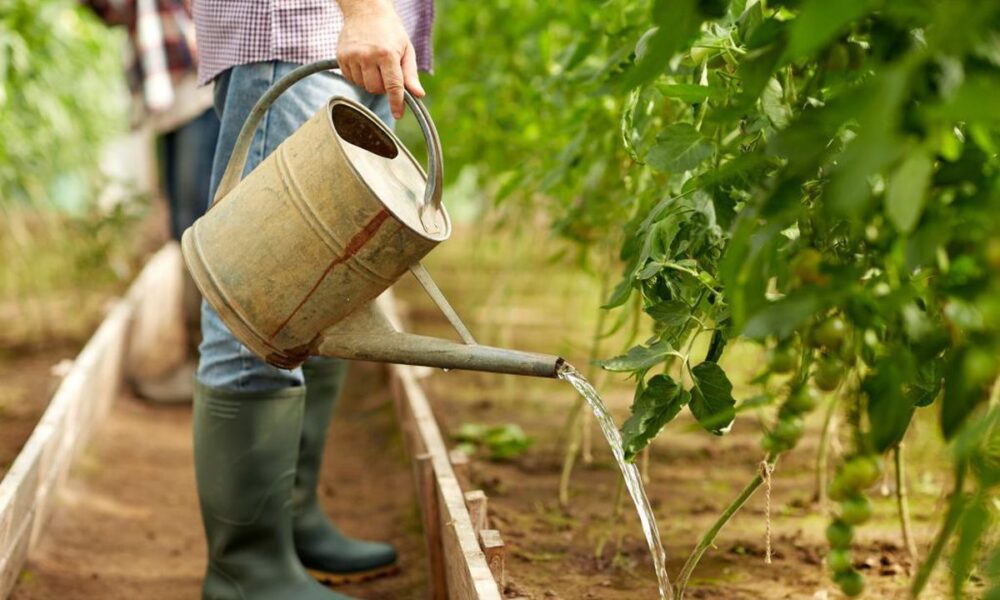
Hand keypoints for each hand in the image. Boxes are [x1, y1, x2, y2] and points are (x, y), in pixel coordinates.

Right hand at [336, 0, 424, 118]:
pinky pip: (351, 79)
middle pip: (376, 89)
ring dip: (370, 81)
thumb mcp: (406, 49)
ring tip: (374, 64)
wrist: (365, 10)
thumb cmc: (390, 31)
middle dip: (383, 86)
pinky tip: (363, 62)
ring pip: (363, 86)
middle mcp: (368, 56)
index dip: (396, 103)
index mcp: (387, 54)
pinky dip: (358, 76)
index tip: (398, 114)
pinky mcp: (341, 57)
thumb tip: (418, 95)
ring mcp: (352, 57)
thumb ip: (410, 74)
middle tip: (386, 72)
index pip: (393, 86)